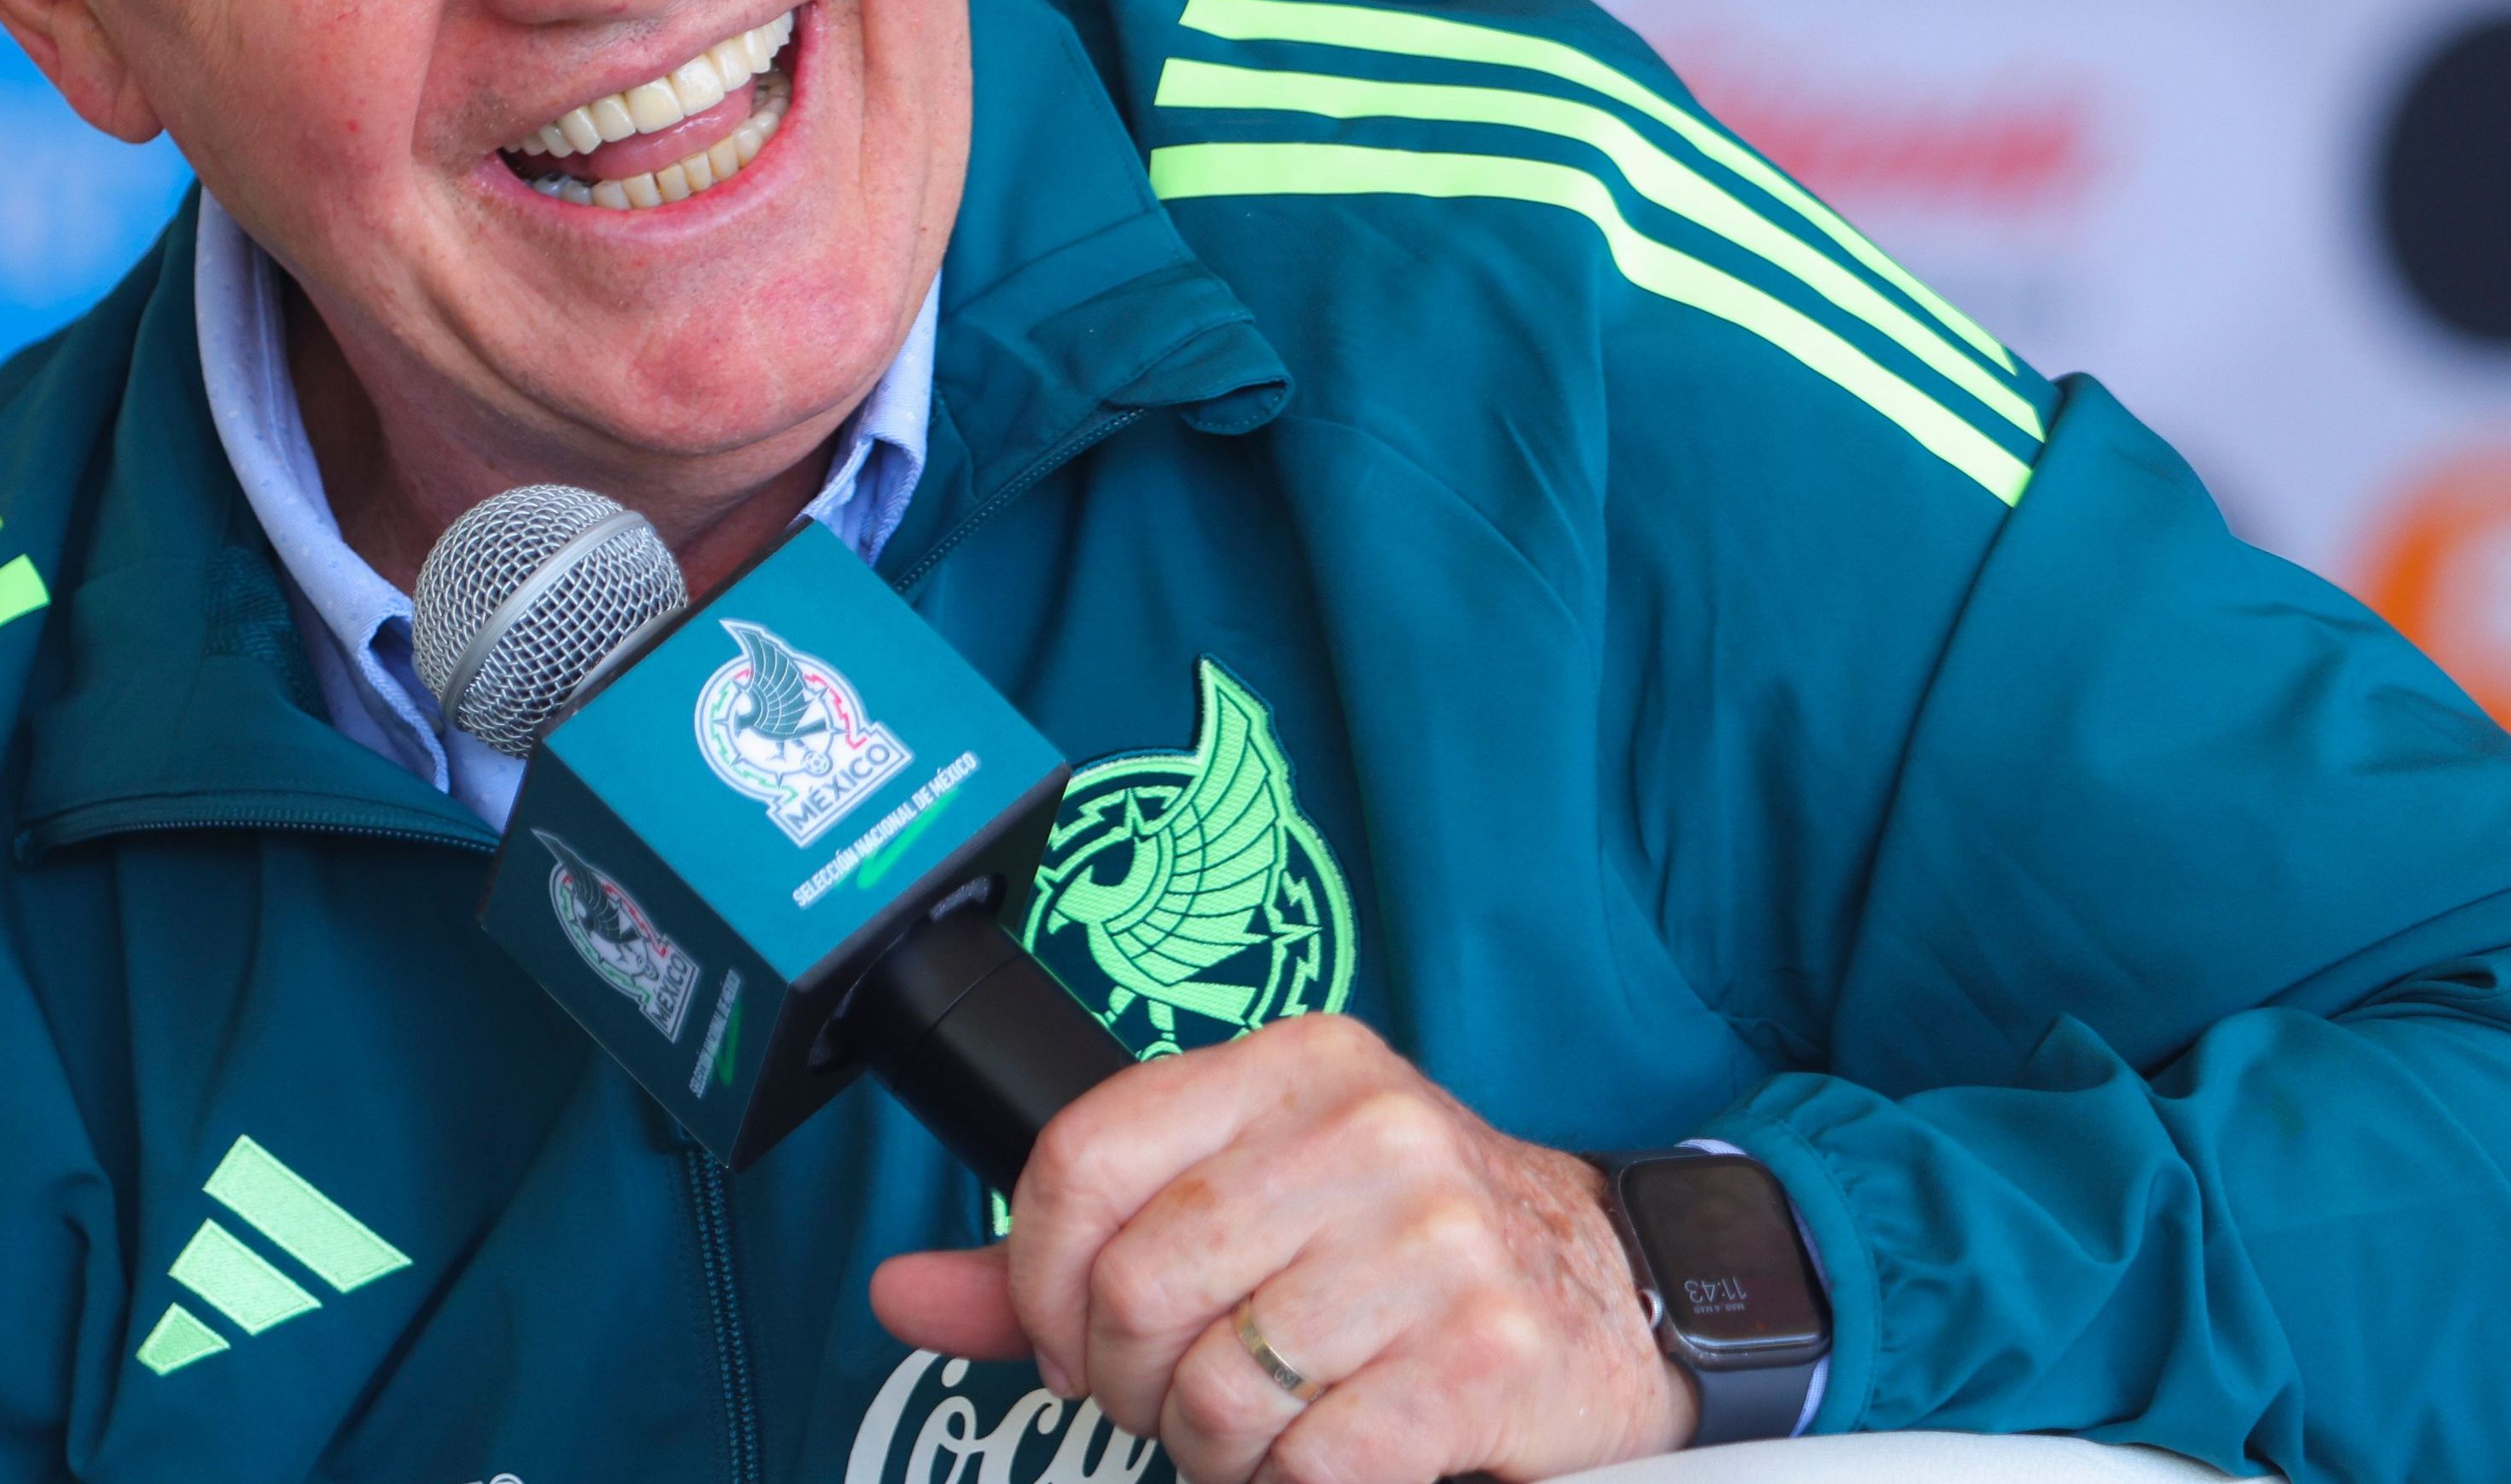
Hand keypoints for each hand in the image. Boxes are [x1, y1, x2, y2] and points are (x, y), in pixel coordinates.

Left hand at [868, 1013, 1699, 1483]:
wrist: (1615, 1293)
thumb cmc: (1401, 1249)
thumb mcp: (1248, 1197)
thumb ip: (1066, 1253)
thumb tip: (895, 1295)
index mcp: (1297, 1067)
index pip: (1081, 1161)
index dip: (1035, 1281)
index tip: (1068, 1335)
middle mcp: (1369, 1133)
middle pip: (1136, 1289)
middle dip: (1131, 1383)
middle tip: (1181, 1396)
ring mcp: (1435, 1243)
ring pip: (1217, 1394)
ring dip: (1219, 1450)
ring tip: (1273, 1424)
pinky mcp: (1483, 1357)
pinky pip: (1311, 1464)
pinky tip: (1339, 1452)